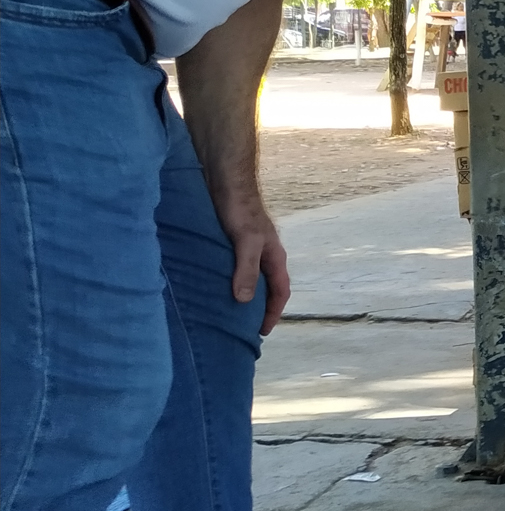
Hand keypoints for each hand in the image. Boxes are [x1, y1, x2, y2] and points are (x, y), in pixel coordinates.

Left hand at [216, 196, 289, 335]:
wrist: (227, 179)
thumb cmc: (240, 210)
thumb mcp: (246, 242)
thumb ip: (246, 270)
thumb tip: (244, 301)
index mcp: (275, 256)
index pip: (280, 291)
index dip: (274, 312)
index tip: (263, 331)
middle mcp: (265, 254)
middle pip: (268, 286)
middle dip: (262, 306)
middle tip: (248, 326)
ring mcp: (250, 247)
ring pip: (253, 276)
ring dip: (247, 293)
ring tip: (232, 309)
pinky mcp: (234, 240)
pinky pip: (237, 266)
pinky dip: (233, 279)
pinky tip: (218, 283)